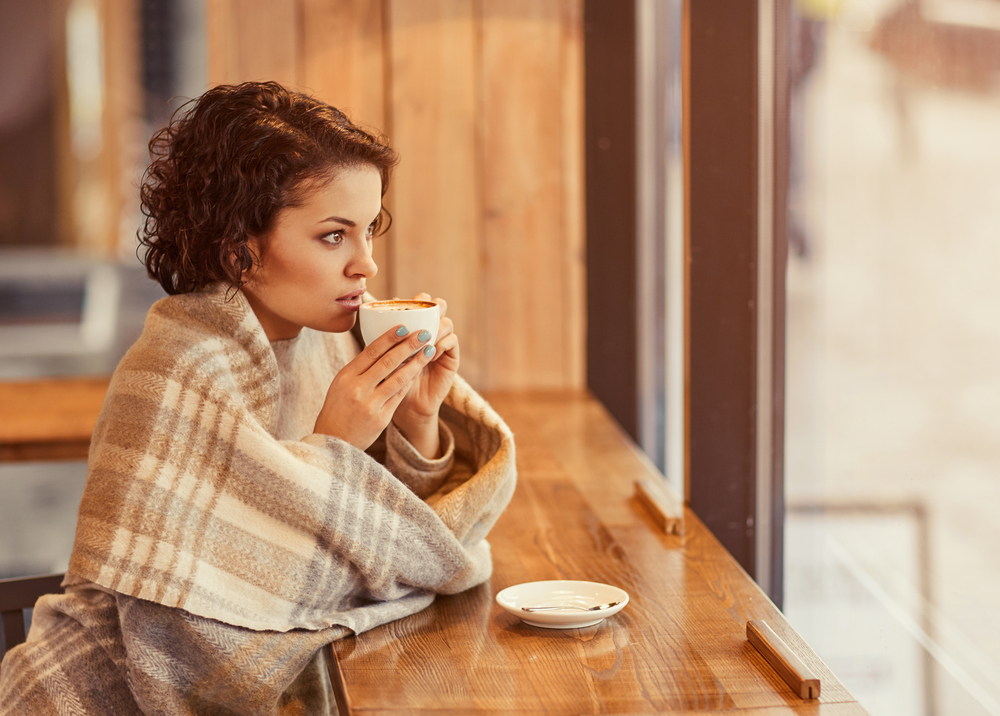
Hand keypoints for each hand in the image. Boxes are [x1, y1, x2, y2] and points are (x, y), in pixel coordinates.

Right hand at [314, 321, 438, 450]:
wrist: (333, 443)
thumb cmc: (338, 409)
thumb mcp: (341, 384)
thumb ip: (359, 367)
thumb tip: (378, 344)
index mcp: (346, 376)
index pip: (371, 352)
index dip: (389, 337)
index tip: (404, 326)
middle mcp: (358, 388)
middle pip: (387, 362)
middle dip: (408, 345)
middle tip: (425, 333)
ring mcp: (370, 404)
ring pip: (398, 378)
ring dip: (416, 362)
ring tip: (429, 350)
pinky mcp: (381, 418)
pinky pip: (399, 396)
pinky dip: (410, 381)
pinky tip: (420, 371)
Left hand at [392, 294, 459, 457]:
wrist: (406, 409)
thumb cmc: (390, 383)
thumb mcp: (383, 360)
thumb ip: (382, 340)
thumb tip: (371, 315)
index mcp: (415, 329)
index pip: (420, 304)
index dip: (416, 299)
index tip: (402, 301)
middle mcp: (431, 333)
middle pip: (438, 307)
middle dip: (431, 305)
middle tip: (421, 308)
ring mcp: (443, 345)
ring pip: (446, 323)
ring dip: (435, 326)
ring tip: (422, 337)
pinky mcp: (451, 359)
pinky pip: (452, 342)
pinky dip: (442, 342)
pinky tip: (430, 351)